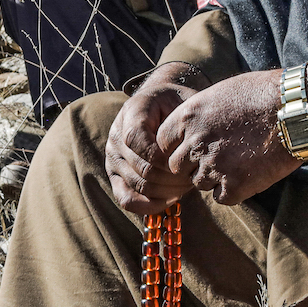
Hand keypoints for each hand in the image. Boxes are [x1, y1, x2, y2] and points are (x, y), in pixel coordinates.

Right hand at [105, 67, 202, 215]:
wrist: (161, 105)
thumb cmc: (177, 104)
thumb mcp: (184, 101)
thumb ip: (185, 119)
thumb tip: (192, 147)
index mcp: (132, 112)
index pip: (136, 139)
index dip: (162, 156)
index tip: (186, 160)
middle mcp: (116, 136)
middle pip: (141, 168)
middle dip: (172, 177)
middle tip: (195, 176)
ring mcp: (113, 158)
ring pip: (138, 186)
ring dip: (167, 191)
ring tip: (188, 185)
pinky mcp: (115, 177)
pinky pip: (127, 199)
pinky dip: (150, 205)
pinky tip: (172, 199)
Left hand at [157, 70, 301, 206]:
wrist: (297, 108)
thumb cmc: (263, 93)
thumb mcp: (221, 93)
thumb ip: (198, 115)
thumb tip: (188, 131)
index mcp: (187, 116)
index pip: (162, 143)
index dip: (177, 147)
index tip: (192, 147)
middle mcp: (195, 142)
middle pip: (178, 167)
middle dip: (193, 164)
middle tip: (220, 155)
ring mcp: (214, 166)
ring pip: (199, 183)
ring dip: (214, 177)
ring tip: (240, 159)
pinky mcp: (235, 186)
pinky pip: (221, 197)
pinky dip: (233, 190)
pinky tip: (249, 172)